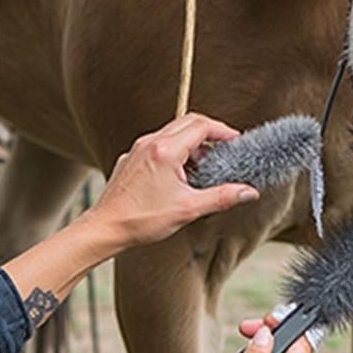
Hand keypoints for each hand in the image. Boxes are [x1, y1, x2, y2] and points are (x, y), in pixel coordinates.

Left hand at [90, 113, 259, 249]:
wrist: (103, 230)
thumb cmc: (141, 220)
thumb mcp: (188, 209)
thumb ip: (222, 197)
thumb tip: (249, 192)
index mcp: (166, 150)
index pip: (202, 125)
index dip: (223, 131)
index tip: (235, 141)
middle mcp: (150, 143)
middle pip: (188, 122)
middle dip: (210, 132)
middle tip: (225, 147)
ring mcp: (137, 149)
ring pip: (173, 132)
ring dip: (192, 142)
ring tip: (204, 164)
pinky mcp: (130, 159)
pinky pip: (158, 143)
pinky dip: (175, 149)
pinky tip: (179, 174)